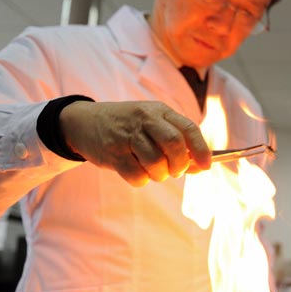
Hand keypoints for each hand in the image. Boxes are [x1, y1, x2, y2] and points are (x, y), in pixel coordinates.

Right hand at [59, 100, 211, 185]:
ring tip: (154, 171)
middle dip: (180, 164)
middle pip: (174, 144)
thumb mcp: (152, 125)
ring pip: (156, 163)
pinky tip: (137, 171)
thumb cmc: (128, 127)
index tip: (207, 165)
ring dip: (160, 174)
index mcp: (159, 111)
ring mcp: (126, 135)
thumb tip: (201, 166)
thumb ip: (177, 143)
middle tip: (176, 171)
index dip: (201, 149)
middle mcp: (144, 119)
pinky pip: (137, 175)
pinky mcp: (112, 153)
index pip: (188, 129)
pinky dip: (142, 180)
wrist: (84, 122)